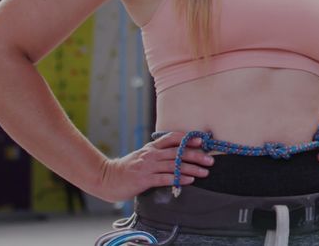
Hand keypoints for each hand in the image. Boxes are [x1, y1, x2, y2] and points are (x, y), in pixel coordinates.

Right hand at [96, 133, 213, 201]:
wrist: (108, 179)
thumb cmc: (128, 169)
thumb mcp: (142, 156)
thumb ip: (157, 153)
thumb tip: (177, 154)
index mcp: (151, 148)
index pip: (172, 138)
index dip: (188, 139)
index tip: (202, 141)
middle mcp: (151, 155)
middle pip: (178, 152)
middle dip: (196, 155)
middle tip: (210, 160)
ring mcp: (148, 167)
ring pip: (174, 165)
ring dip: (192, 168)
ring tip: (205, 172)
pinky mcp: (144, 179)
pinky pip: (166, 178)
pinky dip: (179, 179)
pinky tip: (190, 180)